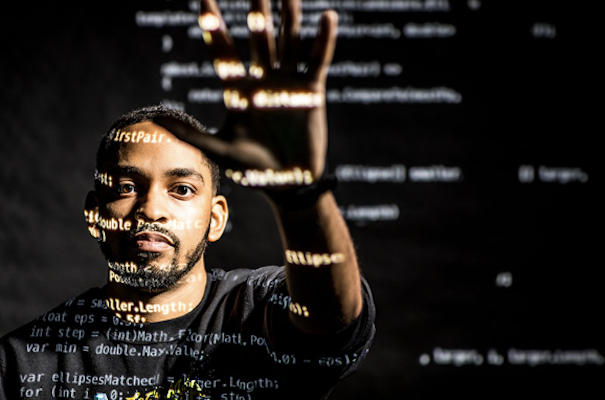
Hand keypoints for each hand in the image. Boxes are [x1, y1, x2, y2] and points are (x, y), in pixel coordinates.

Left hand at [157, 0, 337, 186]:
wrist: (287, 182)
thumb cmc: (252, 168)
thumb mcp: (219, 149)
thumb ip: (191, 134)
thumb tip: (157, 121)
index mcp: (240, 92)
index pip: (225, 52)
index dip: (215, 28)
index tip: (205, 1)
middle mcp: (263, 82)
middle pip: (258, 40)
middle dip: (256, 14)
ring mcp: (288, 84)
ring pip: (288, 44)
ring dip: (289, 18)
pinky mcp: (311, 92)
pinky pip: (317, 61)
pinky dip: (323, 40)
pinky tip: (327, 17)